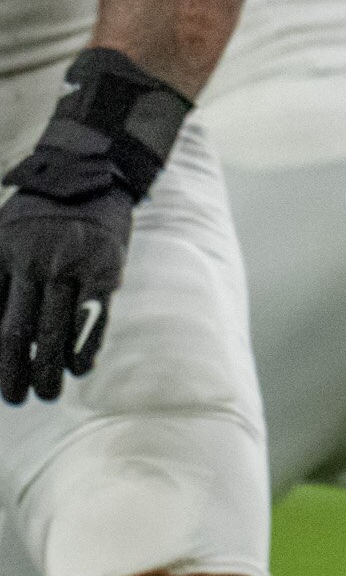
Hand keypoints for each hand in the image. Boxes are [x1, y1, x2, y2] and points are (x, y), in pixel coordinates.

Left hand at [0, 182, 128, 402]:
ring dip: (49, 371)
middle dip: (12, 374)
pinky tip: (79, 369)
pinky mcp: (106, 271)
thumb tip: (1, 334)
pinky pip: (93, 321)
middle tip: (15, 399)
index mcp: (1, 254)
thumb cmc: (38, 215)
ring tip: (47, 394)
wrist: (91, 175)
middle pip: (16, 333)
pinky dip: (85, 350)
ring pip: (55, 333)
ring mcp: (72, 266)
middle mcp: (33, 262)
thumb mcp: (2, 237)